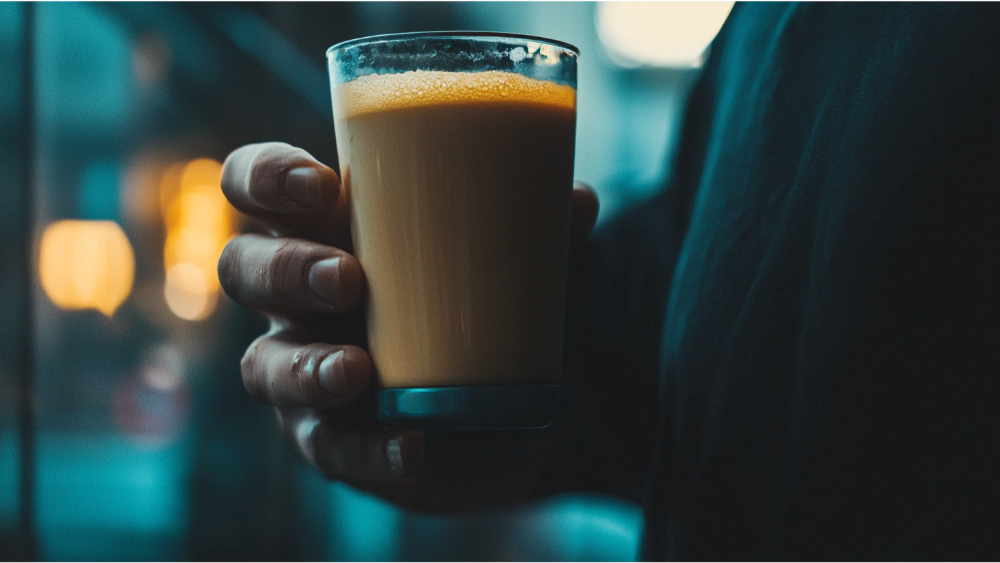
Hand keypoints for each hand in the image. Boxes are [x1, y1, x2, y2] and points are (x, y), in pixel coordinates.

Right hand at [219, 142, 598, 512]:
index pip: (256, 185)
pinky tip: (412, 446)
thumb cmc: (480, 303)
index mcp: (326, 229)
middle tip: (348, 280)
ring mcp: (304, 368)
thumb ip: (537, 228)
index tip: (320, 186)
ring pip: (263, 365)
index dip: (265, 178)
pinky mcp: (330, 437)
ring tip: (357, 371)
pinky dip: (368, 447)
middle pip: (244, 269)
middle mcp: (297, 297)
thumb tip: (577, 201)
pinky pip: (328, 446)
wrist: (503, 406)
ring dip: (304, 367)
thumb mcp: (508, 258)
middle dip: (284, 271)